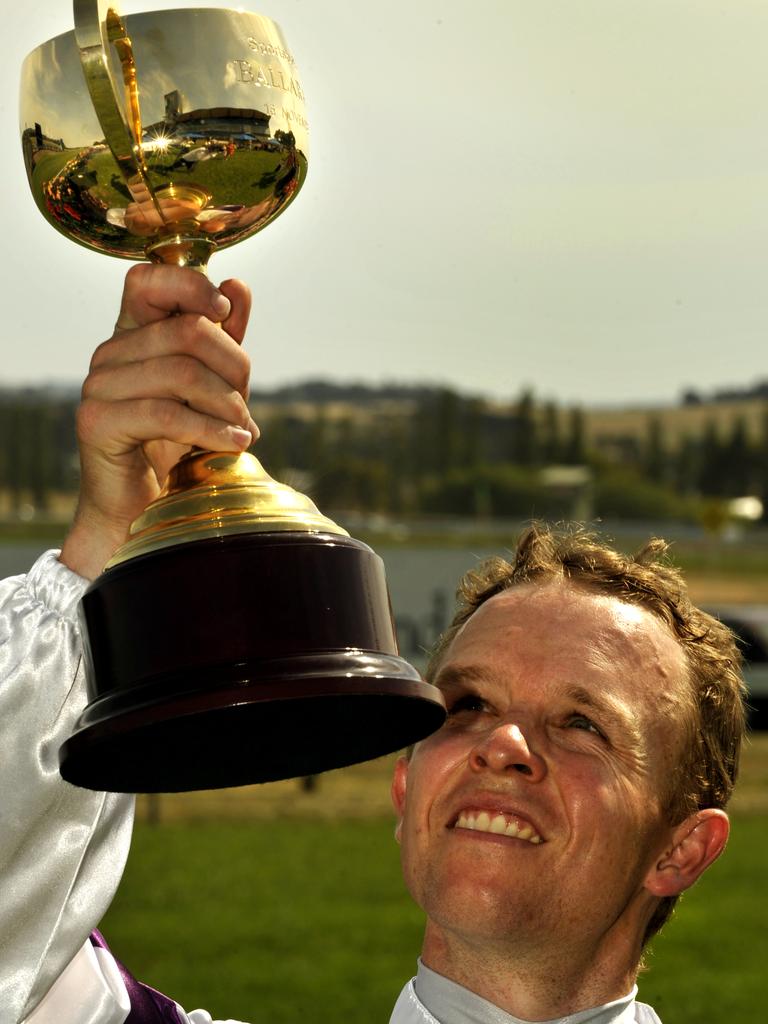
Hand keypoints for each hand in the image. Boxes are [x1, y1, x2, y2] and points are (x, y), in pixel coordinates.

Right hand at [60, 263, 256, 579]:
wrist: (142, 507)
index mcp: (133, 334)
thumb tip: (237, 286)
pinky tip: (235, 443)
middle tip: (246, 406)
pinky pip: (166, 414)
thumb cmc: (178, 444)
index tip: (226, 314)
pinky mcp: (98, 422)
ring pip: (182, 372)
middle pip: (186, 331)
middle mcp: (110, 353)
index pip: (148, 279)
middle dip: (234, 368)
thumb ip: (223, 338)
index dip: (191, 285)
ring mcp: (98, 386)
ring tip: (244, 430)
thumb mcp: (212, 385)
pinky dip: (212, 430)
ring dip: (227, 404)